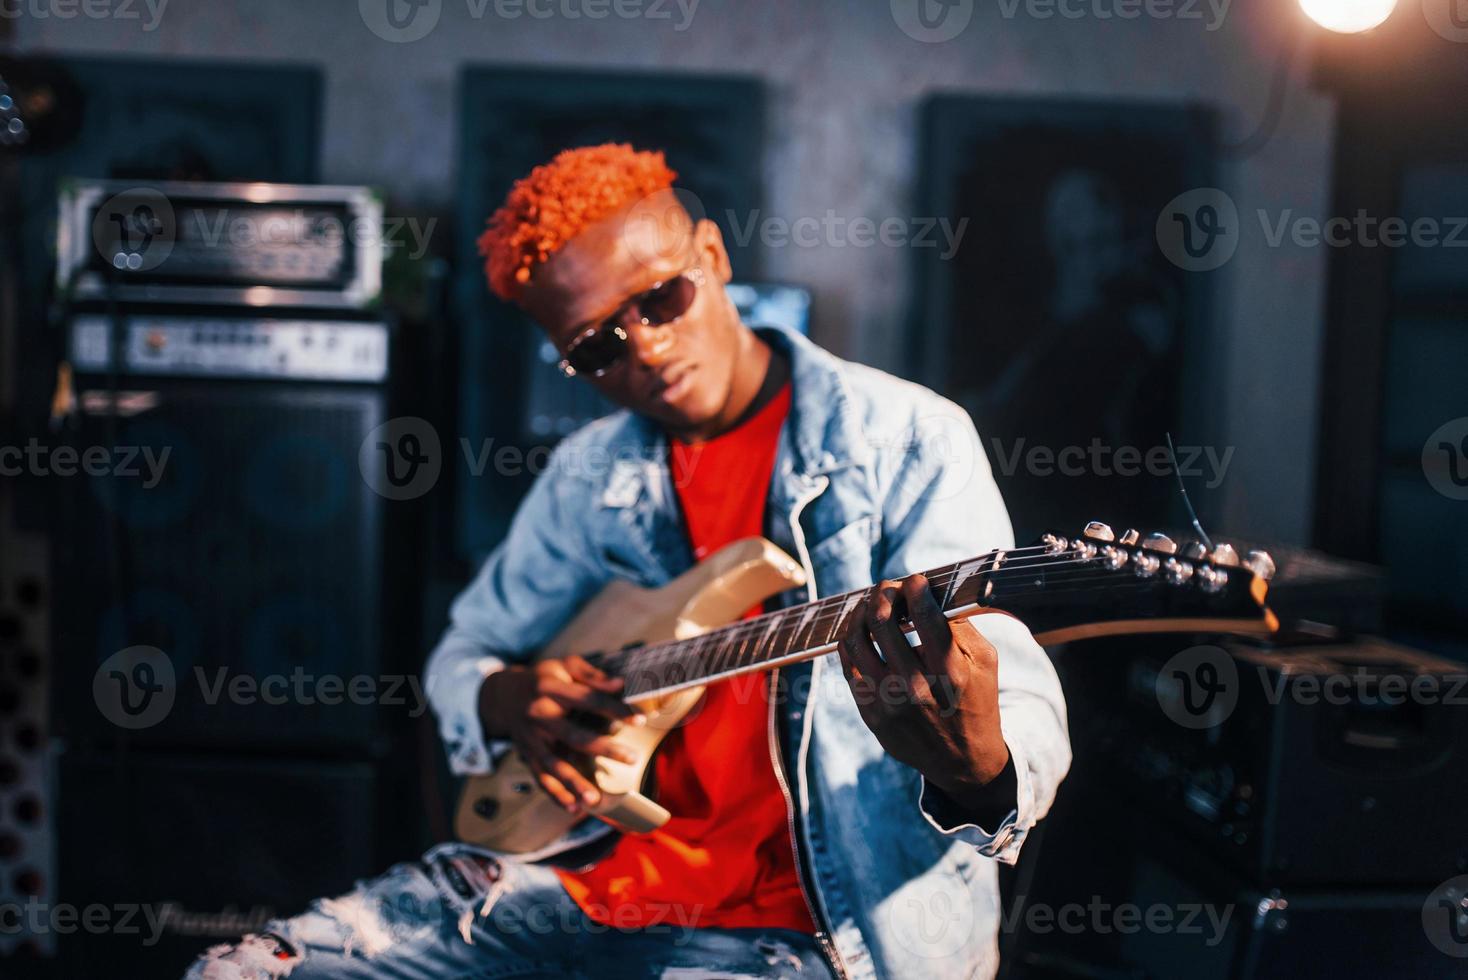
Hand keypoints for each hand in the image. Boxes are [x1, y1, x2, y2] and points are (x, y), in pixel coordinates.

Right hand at [478, 655, 644, 814]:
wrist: (502, 696)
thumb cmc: (542, 679)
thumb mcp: (564, 666)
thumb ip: (591, 675)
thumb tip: (621, 684)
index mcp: (550, 690)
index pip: (588, 700)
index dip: (614, 709)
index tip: (640, 719)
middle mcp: (539, 716)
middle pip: (573, 736)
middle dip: (603, 749)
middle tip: (632, 758)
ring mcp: (532, 740)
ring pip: (554, 765)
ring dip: (574, 784)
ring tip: (595, 800)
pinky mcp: (528, 756)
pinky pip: (541, 779)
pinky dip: (556, 795)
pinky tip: (573, 808)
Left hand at [837, 574, 1009, 809]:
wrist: (962, 761)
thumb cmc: (976, 702)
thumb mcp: (985, 663)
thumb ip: (961, 625)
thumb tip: (932, 591)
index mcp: (951, 672)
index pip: (924, 615)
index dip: (915, 587)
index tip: (914, 579)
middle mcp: (916, 686)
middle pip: (883, 621)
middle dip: (883, 593)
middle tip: (888, 586)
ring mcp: (888, 701)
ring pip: (857, 639)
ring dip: (861, 612)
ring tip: (870, 605)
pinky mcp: (870, 711)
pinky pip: (847, 663)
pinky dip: (851, 639)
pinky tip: (860, 631)